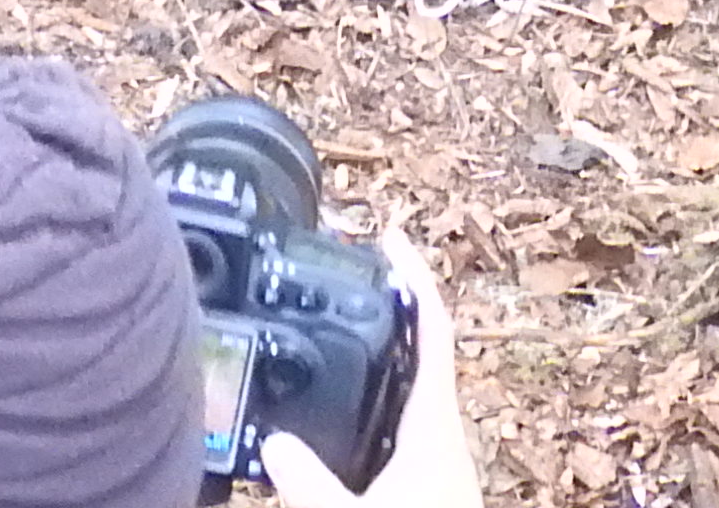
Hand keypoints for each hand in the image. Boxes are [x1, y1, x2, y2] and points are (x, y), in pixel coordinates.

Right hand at [264, 237, 481, 507]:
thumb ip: (310, 484)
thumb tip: (275, 445)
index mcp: (435, 427)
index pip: (433, 330)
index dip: (414, 277)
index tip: (391, 236)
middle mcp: (443, 436)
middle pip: (426, 352)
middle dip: (393, 311)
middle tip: (354, 277)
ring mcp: (438, 463)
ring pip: (414, 392)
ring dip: (385, 359)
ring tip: (342, 334)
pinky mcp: (428, 487)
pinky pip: (402, 429)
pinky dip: (377, 406)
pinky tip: (347, 417)